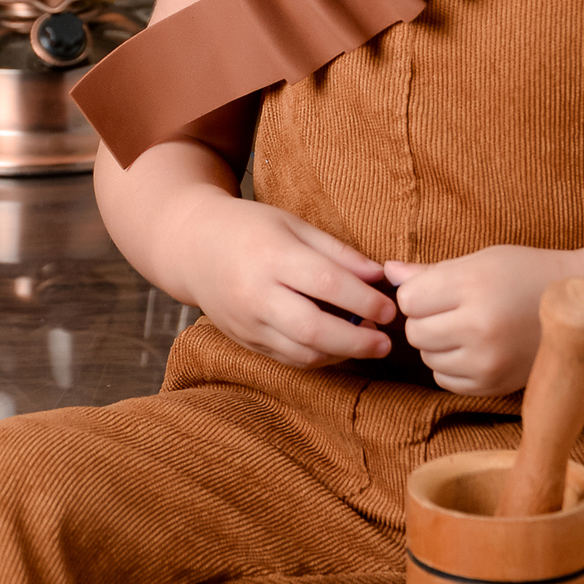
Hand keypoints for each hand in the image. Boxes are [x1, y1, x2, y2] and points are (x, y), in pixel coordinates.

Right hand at [180, 188, 396, 369]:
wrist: (193, 247)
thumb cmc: (251, 228)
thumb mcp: (293, 225)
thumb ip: (337, 251)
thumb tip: (379, 275)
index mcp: (271, 255)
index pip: (325, 283)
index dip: (363, 300)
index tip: (390, 308)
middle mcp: (255, 294)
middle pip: (313, 328)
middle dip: (356, 340)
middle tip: (386, 342)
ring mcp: (247, 323)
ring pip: (300, 352)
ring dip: (340, 354)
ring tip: (368, 345)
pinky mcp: (244, 341)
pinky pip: (287, 359)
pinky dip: (318, 358)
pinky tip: (338, 348)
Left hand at [385, 246, 573, 394]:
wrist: (577, 306)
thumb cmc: (524, 272)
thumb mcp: (480, 260)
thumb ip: (430, 271)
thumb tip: (387, 271)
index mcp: (474, 285)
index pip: (409, 299)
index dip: (417, 293)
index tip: (437, 288)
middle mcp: (479, 326)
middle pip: (415, 332)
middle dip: (424, 319)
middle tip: (451, 308)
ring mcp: (487, 361)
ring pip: (428, 357)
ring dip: (437, 344)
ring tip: (466, 326)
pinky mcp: (493, 386)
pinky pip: (445, 380)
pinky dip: (451, 366)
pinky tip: (474, 348)